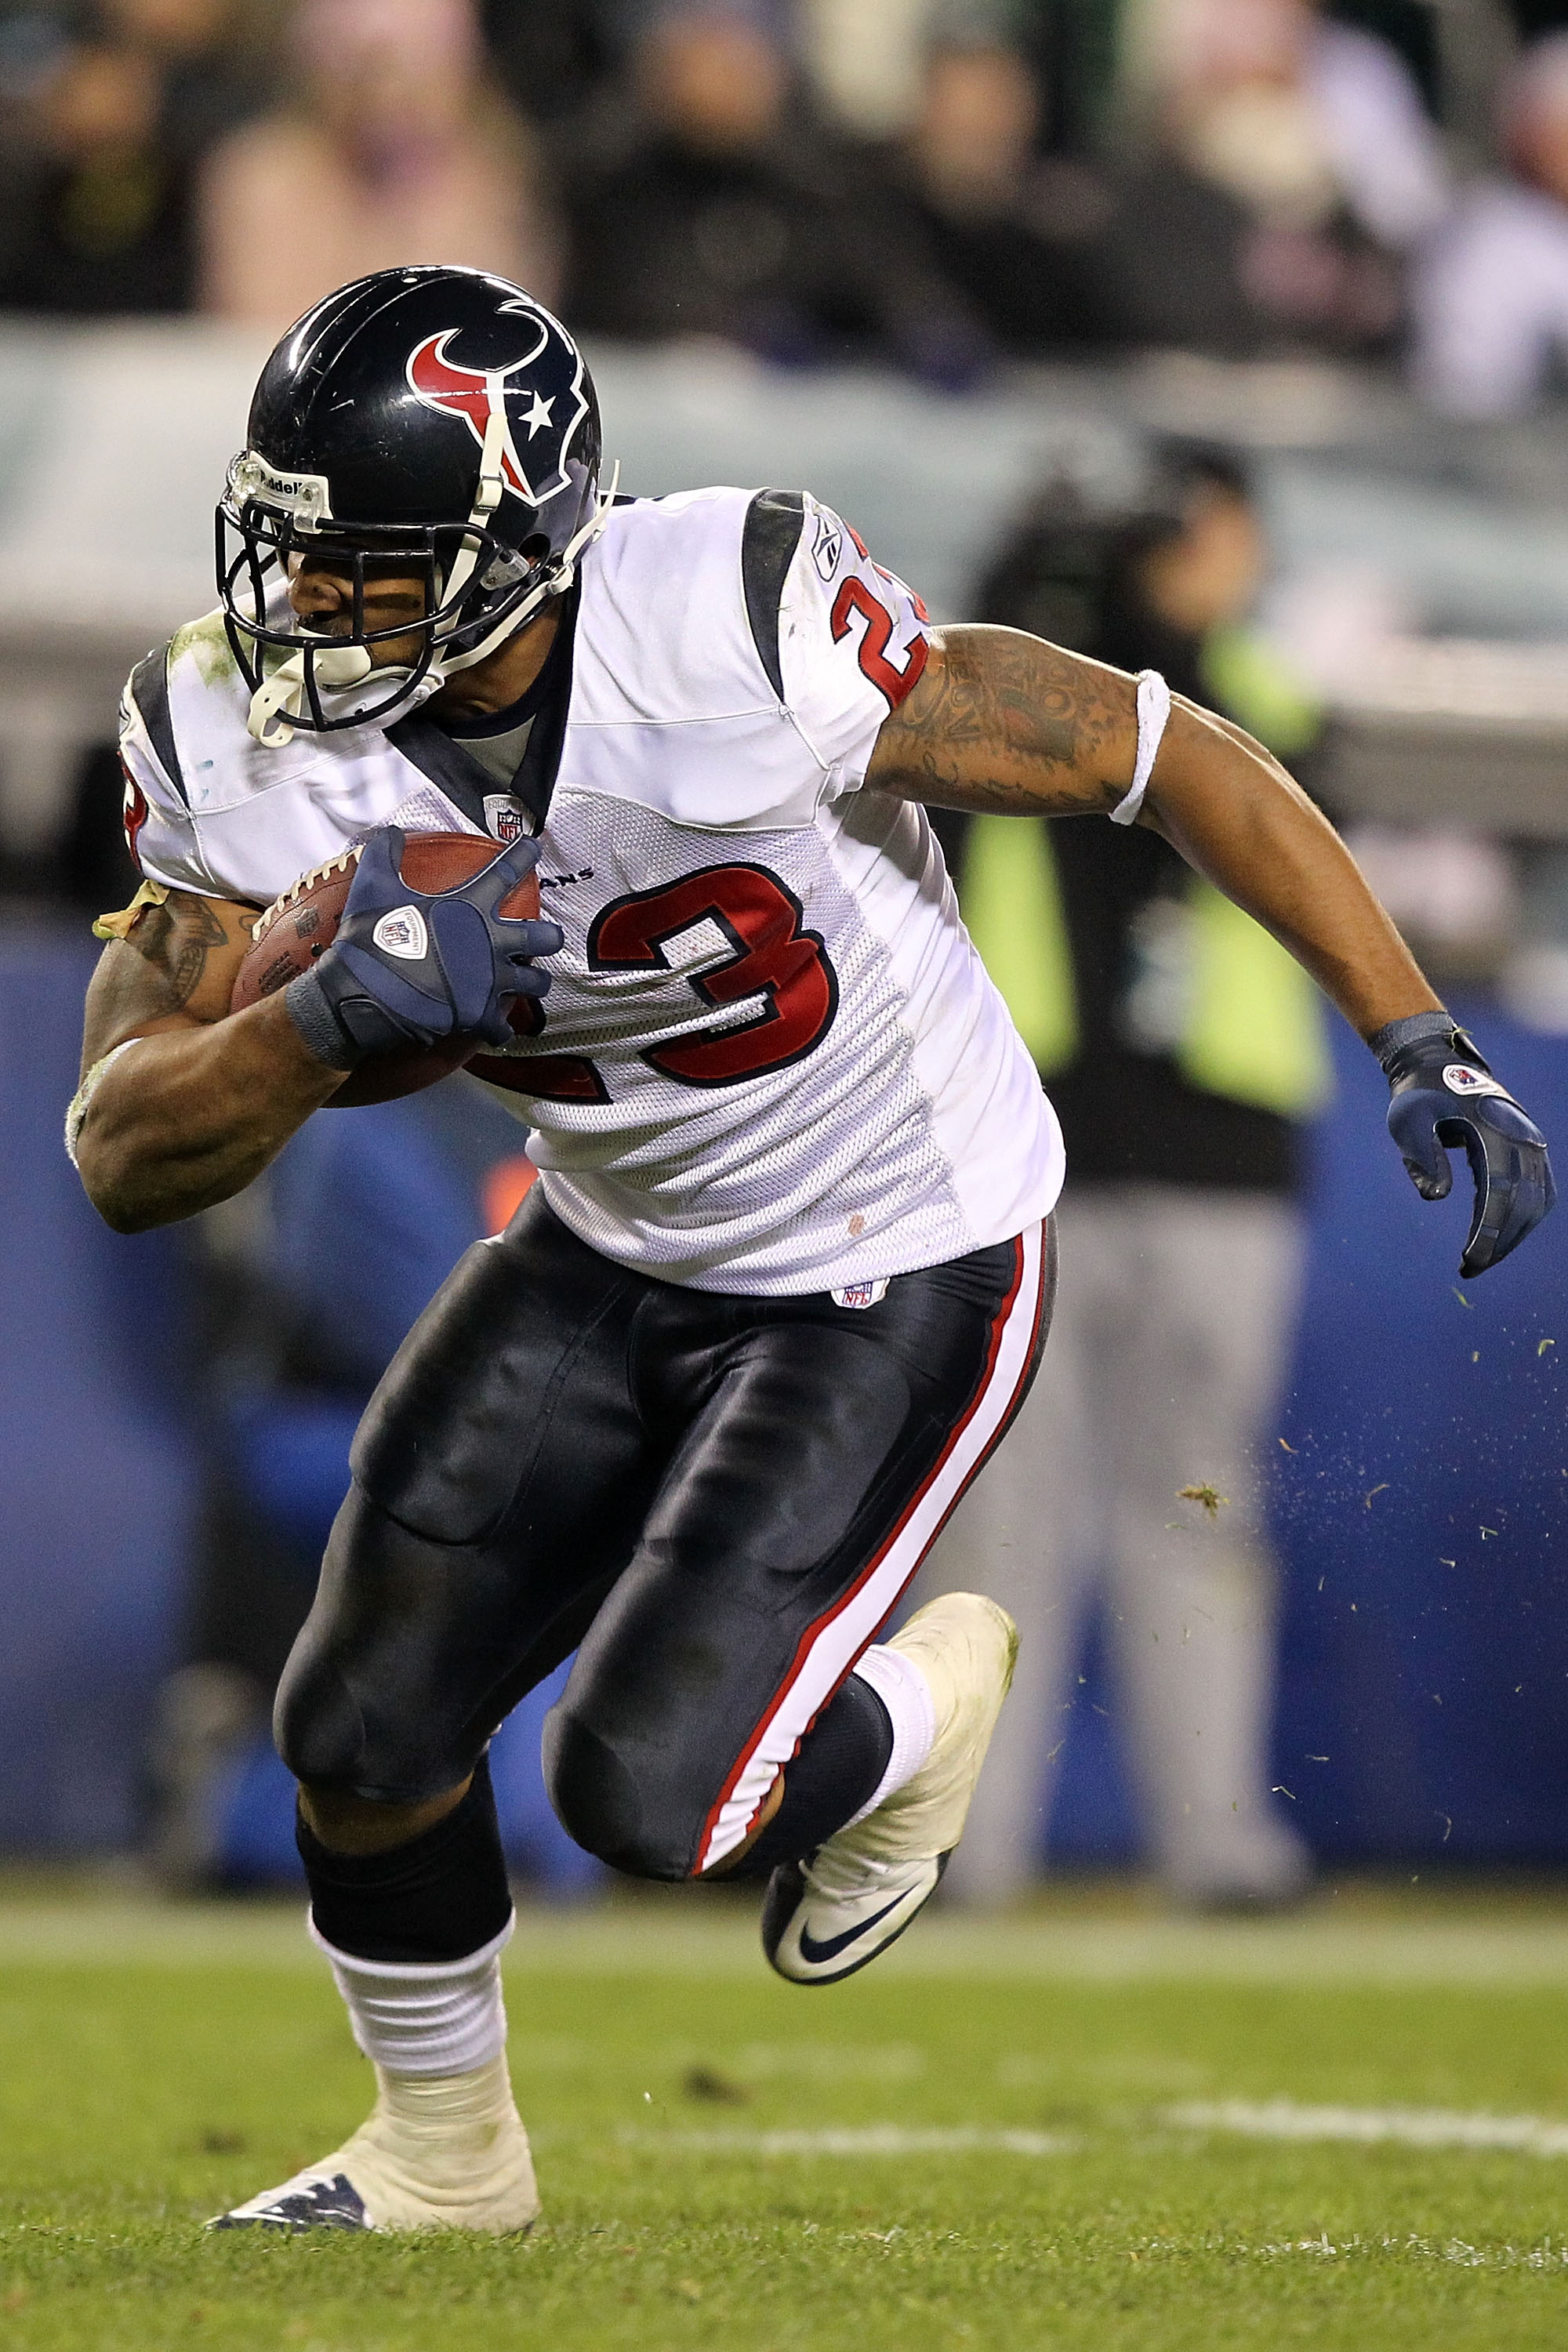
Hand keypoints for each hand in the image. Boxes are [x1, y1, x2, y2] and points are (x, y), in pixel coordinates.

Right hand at [285, 826, 562, 1069]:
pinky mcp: (480, 1015)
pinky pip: (503, 1027)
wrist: (362, 993)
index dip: (524, 854)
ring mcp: (490, 981)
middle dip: (550, 936)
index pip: (507, 870)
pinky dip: (499, 1029)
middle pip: (546, 937)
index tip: (533, 847)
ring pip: (537, 983)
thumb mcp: (373, 887)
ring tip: (527, 982)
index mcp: (470, 906)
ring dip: (533, 982)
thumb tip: (390, 832)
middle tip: (543, 937)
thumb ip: (385, 855)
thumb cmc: (372, 938)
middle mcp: (492, 943)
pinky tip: (495, 1028)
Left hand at [1379, 1019, 1554, 1276]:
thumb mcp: (1408, 1123)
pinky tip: (1503, 1237)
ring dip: (1514, 1234)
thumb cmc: (1418, 1094)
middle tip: (1471, 1269)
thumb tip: (1436, 1198)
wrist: (1436, 1062)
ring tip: (1484, 1258)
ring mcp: (1530, 1141)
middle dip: (1500, 1243)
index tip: (1468, 1264)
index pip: (1499, 1196)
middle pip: (1524, 1205)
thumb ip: (1423, 1158)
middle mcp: (1521, 1138)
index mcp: (1494, 1133)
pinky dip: (1527, 1217)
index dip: (1487, 1235)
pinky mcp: (1530, 1146)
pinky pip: (1540, 1190)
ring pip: (1537, 1201)